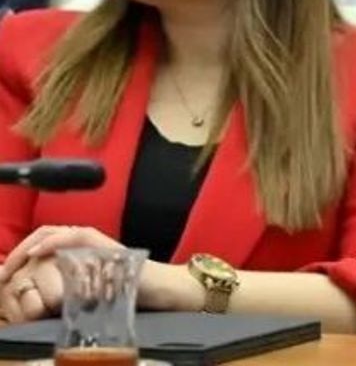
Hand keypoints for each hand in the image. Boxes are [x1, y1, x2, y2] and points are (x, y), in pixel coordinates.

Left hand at [0, 225, 199, 312]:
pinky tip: (41, 251)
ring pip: (57, 232)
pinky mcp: (108, 247)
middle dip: (21, 250)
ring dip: (32, 245)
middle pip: (47, 233)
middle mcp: (89, 243)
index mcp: (84, 252)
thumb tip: (44, 296)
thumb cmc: (134, 293)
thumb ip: (75, 285)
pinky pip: (78, 236)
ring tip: (16, 261)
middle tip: (4, 269)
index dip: (23, 254)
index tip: (6, 274)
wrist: (166, 291)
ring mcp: (99, 243)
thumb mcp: (95, 290)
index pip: (47, 243)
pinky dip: (56, 241)